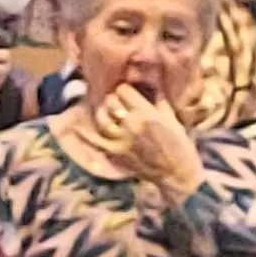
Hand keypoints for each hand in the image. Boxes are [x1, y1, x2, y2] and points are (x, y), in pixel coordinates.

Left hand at [94, 86, 203, 200]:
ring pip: (102, 119)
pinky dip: (85, 135)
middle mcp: (132, 123)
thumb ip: (159, 101)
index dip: (123, 89)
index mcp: (147, 112)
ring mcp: (122, 139)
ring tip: (104, 112)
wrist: (176, 172)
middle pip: (110, 102)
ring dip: (101, 113)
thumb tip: (151, 84)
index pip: (124, 90)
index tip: (125, 93)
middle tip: (114, 103)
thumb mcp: (171, 118)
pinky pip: (96, 142)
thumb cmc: (179, 144)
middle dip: (111, 100)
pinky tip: (76, 128)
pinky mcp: (116, 153)